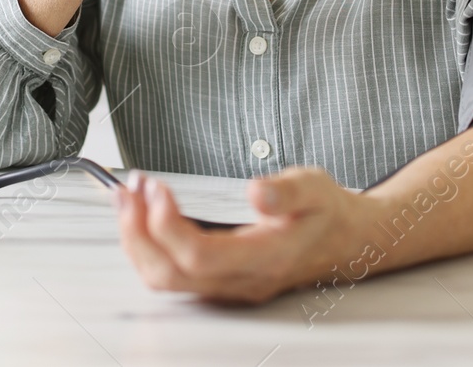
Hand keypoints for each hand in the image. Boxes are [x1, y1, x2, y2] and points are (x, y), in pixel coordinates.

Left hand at [112, 167, 377, 303]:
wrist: (345, 241)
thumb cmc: (325, 212)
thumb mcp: (315, 187)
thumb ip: (287, 191)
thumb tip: (256, 192)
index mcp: (266, 257)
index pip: (201, 255)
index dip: (167, 223)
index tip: (156, 186)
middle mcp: (242, 281)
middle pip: (170, 273)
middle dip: (138, 230)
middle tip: (129, 187)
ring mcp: (228, 286)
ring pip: (164, 279)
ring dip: (136, 238)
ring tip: (127, 197)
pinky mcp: (218, 281)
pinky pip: (170, 274)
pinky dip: (146, 244)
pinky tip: (141, 214)